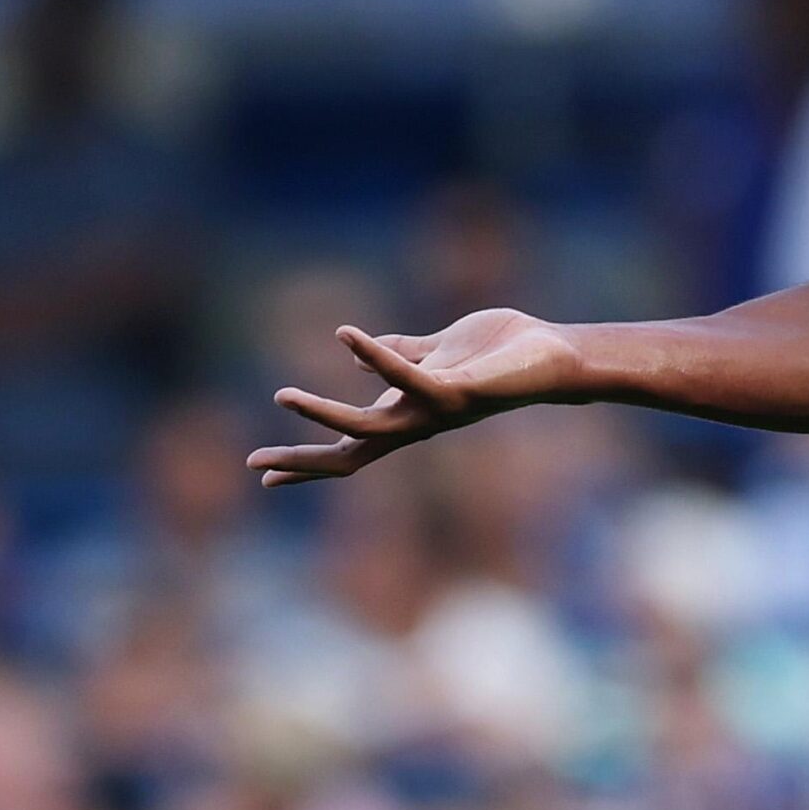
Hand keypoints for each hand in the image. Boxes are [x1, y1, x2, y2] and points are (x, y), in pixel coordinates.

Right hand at [246, 308, 583, 487]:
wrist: (553, 354)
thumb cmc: (500, 354)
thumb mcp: (435, 351)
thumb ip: (399, 352)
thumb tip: (353, 353)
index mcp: (408, 414)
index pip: (350, 445)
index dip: (308, 458)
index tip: (262, 473)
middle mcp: (418, 421)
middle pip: (350, 453)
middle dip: (303, 460)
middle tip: (255, 463)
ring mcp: (435, 410)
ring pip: (368, 425)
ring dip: (323, 414)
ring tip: (281, 394)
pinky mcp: (456, 390)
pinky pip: (407, 373)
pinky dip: (375, 355)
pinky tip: (346, 336)